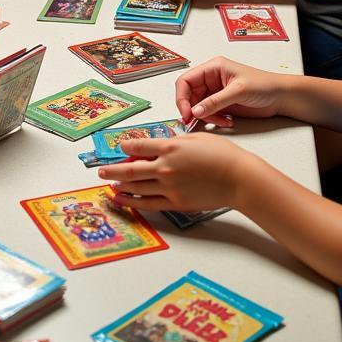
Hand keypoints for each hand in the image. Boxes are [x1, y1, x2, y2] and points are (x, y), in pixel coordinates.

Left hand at [97, 132, 249, 213]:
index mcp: (170, 147)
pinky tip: (124, 200)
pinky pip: (148, 203)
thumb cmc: (223, 155)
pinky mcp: (176, 203)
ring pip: (136, 187)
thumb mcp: (196, 138)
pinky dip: (133, 201)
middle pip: (130, 169)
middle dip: (113, 170)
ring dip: (120, 186)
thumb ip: (175, 142)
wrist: (239, 178)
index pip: (139, 146)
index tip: (120, 147)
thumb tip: (162, 146)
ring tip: (109, 186)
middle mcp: (165, 167)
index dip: (126, 147)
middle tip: (101, 171)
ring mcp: (169, 187)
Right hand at [176, 56, 288, 123]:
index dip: (182, 96)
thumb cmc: (264, 85)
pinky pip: (209, 114)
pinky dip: (214, 120)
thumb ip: (215, 101)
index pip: (186, 80)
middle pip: (189, 95)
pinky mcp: (222, 104)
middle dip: (192, 109)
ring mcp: (216, 92)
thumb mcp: (238, 91)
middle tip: (195, 121)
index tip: (186, 112)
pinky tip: (227, 121)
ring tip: (221, 120)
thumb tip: (195, 110)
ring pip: (198, 107)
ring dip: (206, 116)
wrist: (280, 97)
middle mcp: (212, 79)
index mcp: (213, 68)